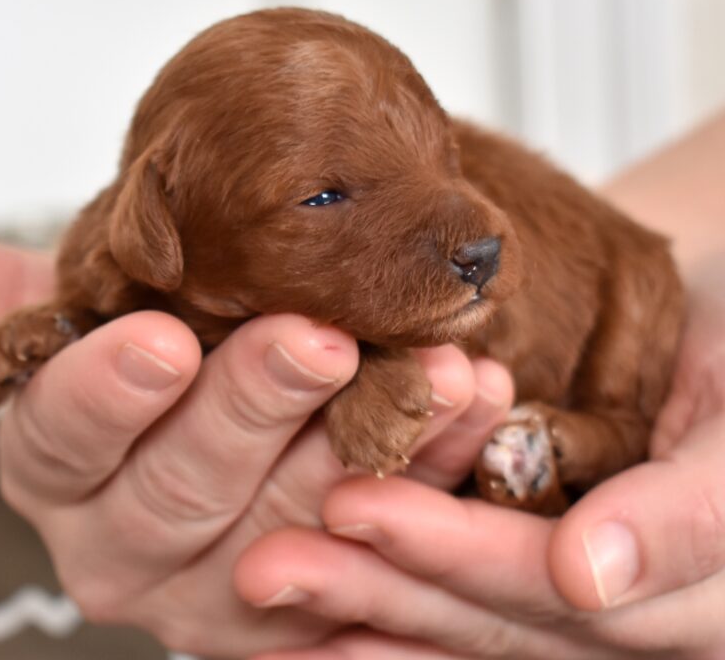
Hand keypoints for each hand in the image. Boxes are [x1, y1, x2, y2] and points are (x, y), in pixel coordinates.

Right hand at [0, 237, 515, 658]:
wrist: (234, 408)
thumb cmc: (155, 351)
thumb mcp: (81, 325)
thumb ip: (10, 307)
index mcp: (66, 470)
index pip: (67, 434)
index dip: (108, 391)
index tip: (160, 338)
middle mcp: (136, 543)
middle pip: (189, 484)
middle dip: (256, 406)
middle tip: (320, 339)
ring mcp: (233, 587)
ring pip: (305, 515)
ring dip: (379, 437)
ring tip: (442, 369)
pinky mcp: (322, 604)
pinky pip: (391, 536)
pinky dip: (442, 466)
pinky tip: (482, 406)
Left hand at [236, 257, 724, 658]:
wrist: (724, 332)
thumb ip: (688, 517)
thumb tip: (585, 576)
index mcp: (692, 599)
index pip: (551, 587)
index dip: (454, 555)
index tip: (353, 512)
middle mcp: (629, 617)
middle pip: (494, 617)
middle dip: (381, 591)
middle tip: (269, 568)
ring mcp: (585, 598)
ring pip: (468, 614)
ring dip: (368, 598)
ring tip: (272, 580)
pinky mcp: (545, 561)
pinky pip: (469, 588)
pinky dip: (398, 590)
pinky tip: (326, 592)